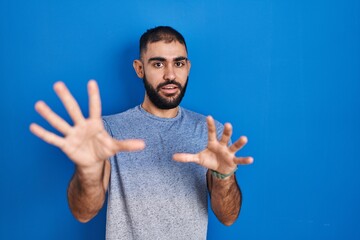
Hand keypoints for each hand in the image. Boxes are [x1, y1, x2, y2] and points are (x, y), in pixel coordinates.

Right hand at [30, 80, 144, 169]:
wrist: (92, 162)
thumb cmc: (103, 149)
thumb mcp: (116, 147)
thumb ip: (128, 145)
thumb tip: (144, 145)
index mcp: (95, 123)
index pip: (95, 107)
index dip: (93, 96)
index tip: (91, 81)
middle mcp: (82, 125)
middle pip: (73, 110)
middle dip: (66, 98)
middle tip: (58, 84)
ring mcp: (72, 134)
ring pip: (60, 122)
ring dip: (49, 114)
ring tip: (38, 104)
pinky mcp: (66, 145)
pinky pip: (53, 139)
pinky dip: (44, 134)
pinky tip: (33, 126)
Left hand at [173, 116, 252, 173]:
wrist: (220, 169)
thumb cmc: (209, 160)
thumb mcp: (198, 159)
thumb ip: (187, 157)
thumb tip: (173, 157)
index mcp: (213, 143)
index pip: (211, 133)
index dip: (210, 125)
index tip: (209, 116)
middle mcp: (222, 145)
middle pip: (224, 137)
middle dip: (226, 131)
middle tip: (228, 124)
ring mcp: (229, 152)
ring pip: (235, 146)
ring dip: (239, 142)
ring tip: (245, 138)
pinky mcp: (234, 160)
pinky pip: (240, 160)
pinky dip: (245, 160)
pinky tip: (251, 159)